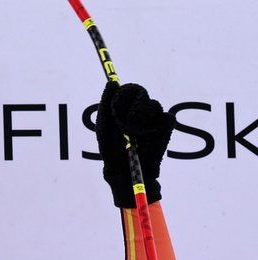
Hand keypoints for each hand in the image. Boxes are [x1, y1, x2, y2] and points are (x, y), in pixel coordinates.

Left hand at [95, 81, 174, 207]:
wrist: (124, 168)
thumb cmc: (111, 148)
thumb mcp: (104, 125)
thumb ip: (106, 103)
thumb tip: (112, 82)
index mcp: (125, 107)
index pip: (129, 89)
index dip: (122, 97)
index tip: (115, 111)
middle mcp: (140, 109)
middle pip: (140, 92)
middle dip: (127, 108)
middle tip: (122, 125)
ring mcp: (154, 117)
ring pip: (152, 104)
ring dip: (138, 119)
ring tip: (132, 133)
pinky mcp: (165, 126)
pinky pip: (165, 117)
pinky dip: (152, 127)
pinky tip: (145, 136)